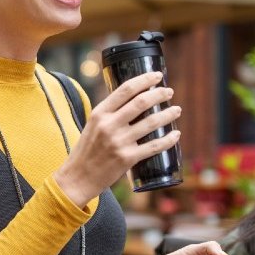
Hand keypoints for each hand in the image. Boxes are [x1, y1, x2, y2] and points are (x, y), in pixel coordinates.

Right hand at [54, 71, 181, 206]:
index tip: (157, 76)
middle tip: (169, 92)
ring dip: (168, 114)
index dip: (144, 80)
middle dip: (159, 94)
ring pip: (151, 122)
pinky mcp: (127, 158)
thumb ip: (109, 115)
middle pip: (141, 102)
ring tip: (176, 110)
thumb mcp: (92, 126)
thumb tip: (133, 102)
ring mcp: (119, 142)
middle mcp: (109, 125)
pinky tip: (176, 134)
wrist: (78, 178)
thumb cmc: (87, 151)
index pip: (125, 89)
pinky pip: (154, 146)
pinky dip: (169, 139)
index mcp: (99, 114)